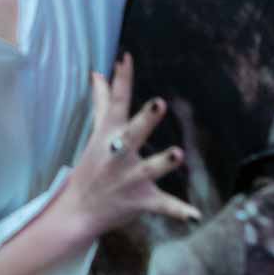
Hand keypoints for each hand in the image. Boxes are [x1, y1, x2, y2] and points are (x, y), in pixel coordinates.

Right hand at [58, 56, 201, 239]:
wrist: (78, 211)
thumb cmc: (92, 167)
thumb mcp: (97, 134)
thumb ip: (103, 103)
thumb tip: (99, 73)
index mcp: (110, 135)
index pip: (116, 103)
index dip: (122, 81)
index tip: (126, 59)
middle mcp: (119, 155)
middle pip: (133, 134)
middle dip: (145, 120)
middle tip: (159, 103)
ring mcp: (130, 178)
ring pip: (149, 168)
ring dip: (163, 162)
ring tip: (177, 153)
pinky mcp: (141, 200)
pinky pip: (162, 206)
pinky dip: (178, 211)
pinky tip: (195, 216)